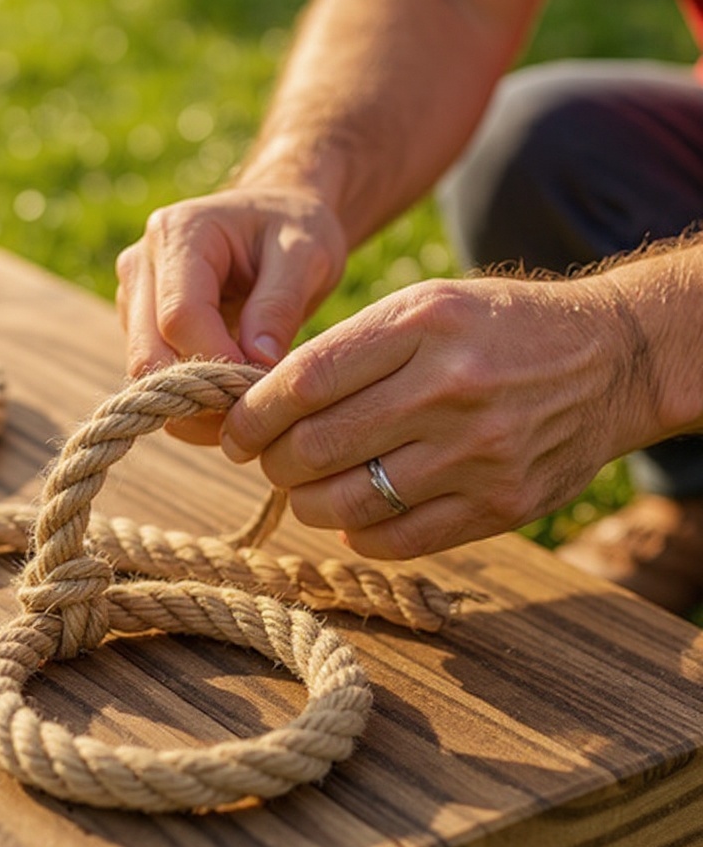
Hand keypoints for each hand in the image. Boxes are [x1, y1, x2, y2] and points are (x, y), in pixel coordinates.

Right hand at [115, 186, 346, 442]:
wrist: (276, 216)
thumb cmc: (294, 228)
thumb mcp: (306, 254)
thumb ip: (279, 306)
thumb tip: (256, 364)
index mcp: (179, 234)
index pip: (180, 317)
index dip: (218, 362)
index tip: (262, 385)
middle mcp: (142, 265)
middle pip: (149, 353)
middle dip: (200, 394)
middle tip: (255, 413)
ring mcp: (133, 298)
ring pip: (146, 373)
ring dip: (194, 404)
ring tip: (248, 407)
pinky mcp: (138, 326)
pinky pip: (155, 377)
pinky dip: (190, 401)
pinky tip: (232, 399)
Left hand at [219, 274, 645, 557]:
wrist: (611, 358)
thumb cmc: (496, 327)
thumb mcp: (424, 306)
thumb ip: (348, 350)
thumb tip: (265, 408)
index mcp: (422, 324)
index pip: (305, 381)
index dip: (252, 415)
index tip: (234, 431)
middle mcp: (450, 388)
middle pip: (318, 446)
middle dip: (273, 462)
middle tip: (268, 459)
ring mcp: (481, 453)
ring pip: (348, 503)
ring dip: (307, 503)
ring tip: (306, 487)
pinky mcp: (503, 505)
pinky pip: (398, 539)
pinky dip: (357, 534)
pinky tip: (354, 514)